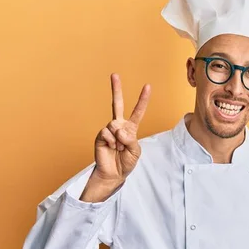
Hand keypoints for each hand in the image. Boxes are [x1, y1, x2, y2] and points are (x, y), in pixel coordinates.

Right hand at [81, 74, 150, 200]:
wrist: (113, 173)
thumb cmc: (126, 162)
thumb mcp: (135, 151)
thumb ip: (131, 139)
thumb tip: (119, 129)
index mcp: (131, 128)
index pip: (138, 111)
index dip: (142, 99)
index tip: (147, 86)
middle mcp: (119, 126)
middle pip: (117, 104)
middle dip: (116, 89)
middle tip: (114, 74)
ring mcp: (109, 129)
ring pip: (114, 124)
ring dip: (119, 139)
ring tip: (118, 148)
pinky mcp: (101, 135)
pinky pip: (107, 132)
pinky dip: (112, 141)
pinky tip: (111, 148)